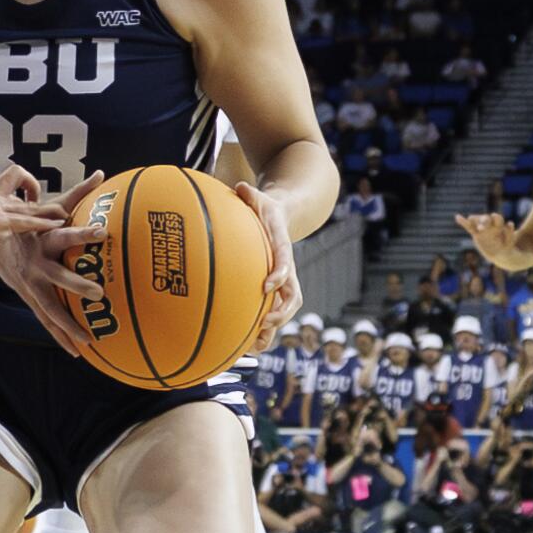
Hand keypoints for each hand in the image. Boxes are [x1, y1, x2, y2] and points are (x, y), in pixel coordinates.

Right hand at [0, 165, 65, 249]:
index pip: (0, 191)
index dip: (9, 194)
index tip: (14, 200)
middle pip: (17, 194)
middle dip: (33, 197)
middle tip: (48, 204)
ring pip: (27, 205)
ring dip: (46, 210)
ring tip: (63, 214)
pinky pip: (25, 219)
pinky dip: (42, 222)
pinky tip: (57, 223)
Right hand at [0, 174, 108, 357]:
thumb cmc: (24, 223)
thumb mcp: (46, 207)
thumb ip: (78, 193)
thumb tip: (102, 174)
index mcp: (42, 241)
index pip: (65, 233)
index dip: (81, 233)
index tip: (102, 232)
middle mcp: (36, 264)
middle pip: (59, 275)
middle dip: (78, 285)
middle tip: (100, 293)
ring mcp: (31, 284)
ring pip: (52, 307)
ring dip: (69, 325)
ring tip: (89, 342)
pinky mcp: (29, 297)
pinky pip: (46, 319)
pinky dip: (60, 335)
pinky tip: (76, 351)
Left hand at [235, 181, 298, 350]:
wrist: (282, 215)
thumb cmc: (265, 207)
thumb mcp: (259, 196)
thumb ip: (250, 193)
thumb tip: (240, 186)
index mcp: (282, 245)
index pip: (285, 260)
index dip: (280, 273)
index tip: (267, 285)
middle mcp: (287, 267)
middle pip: (293, 294)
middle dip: (281, 311)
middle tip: (265, 322)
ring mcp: (283, 281)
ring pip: (285, 310)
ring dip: (274, 328)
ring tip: (255, 346)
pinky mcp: (275, 288)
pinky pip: (273, 312)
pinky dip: (263, 329)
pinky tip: (245, 344)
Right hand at [454, 212, 517, 263]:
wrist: (500, 254)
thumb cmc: (507, 247)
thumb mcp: (510, 243)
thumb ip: (509, 234)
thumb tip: (509, 223)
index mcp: (499, 226)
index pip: (497, 219)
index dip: (495, 218)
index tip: (494, 216)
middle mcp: (490, 225)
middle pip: (486, 219)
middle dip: (484, 221)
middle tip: (482, 228)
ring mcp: (482, 229)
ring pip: (476, 221)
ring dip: (474, 220)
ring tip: (469, 220)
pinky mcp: (476, 234)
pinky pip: (469, 227)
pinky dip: (463, 222)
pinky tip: (457, 217)